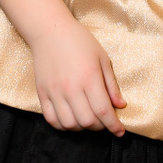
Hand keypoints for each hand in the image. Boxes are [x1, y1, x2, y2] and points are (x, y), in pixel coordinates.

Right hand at [29, 18, 125, 134]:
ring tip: (87, 119)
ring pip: (69, 124)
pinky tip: (70, 118)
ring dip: (81, 128)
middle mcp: (71, 88)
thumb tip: (120, 105)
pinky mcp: (41, 93)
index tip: (120, 131)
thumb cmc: (79, 41)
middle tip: (103, 121)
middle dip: (99, 127)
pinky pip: (51, 119)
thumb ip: (111, 84)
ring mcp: (54, 92)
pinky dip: (62, 125)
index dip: (114, 126)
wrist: (49, 30)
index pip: (103, 111)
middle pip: (87, 121)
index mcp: (89, 78)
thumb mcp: (102, 58)